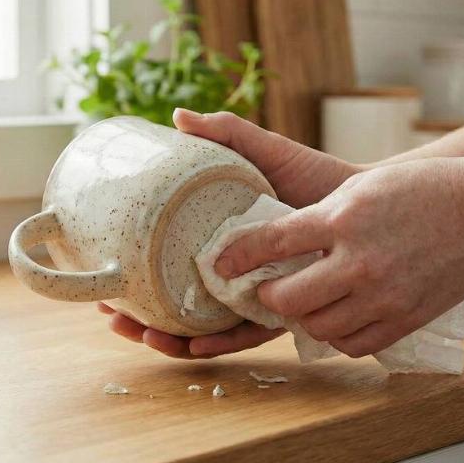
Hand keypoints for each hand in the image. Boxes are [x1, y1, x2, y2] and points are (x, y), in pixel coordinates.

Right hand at [102, 108, 361, 358]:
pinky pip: (247, 333)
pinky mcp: (282, 308)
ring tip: (145, 333)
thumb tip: (177, 117)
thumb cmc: (312, 176)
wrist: (360, 201)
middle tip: (112, 316)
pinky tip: (194, 344)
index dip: (132, 285)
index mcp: (216, 246)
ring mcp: (253, 295)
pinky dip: (219, 342)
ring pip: (203, 329)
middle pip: (175, 308)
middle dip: (140, 320)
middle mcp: (229, 276)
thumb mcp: (264, 152)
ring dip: (169, 338)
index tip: (103, 288)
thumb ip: (226, 135)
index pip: (164, 273)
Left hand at [214, 156, 463, 357]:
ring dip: (302, 318)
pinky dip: (337, 334)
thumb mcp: (362, 186)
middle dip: (268, 296)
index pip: (271, 243)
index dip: (237, 257)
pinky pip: (353, 344)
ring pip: (317, 329)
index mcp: (343, 218)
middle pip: (287, 300)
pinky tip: (338, 316)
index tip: (221, 266)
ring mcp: (384, 296)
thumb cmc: (422, 190)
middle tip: (269, 288)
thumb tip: (277, 240)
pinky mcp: (405, 319)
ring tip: (305, 302)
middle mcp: (359, 261)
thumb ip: (319, 215)